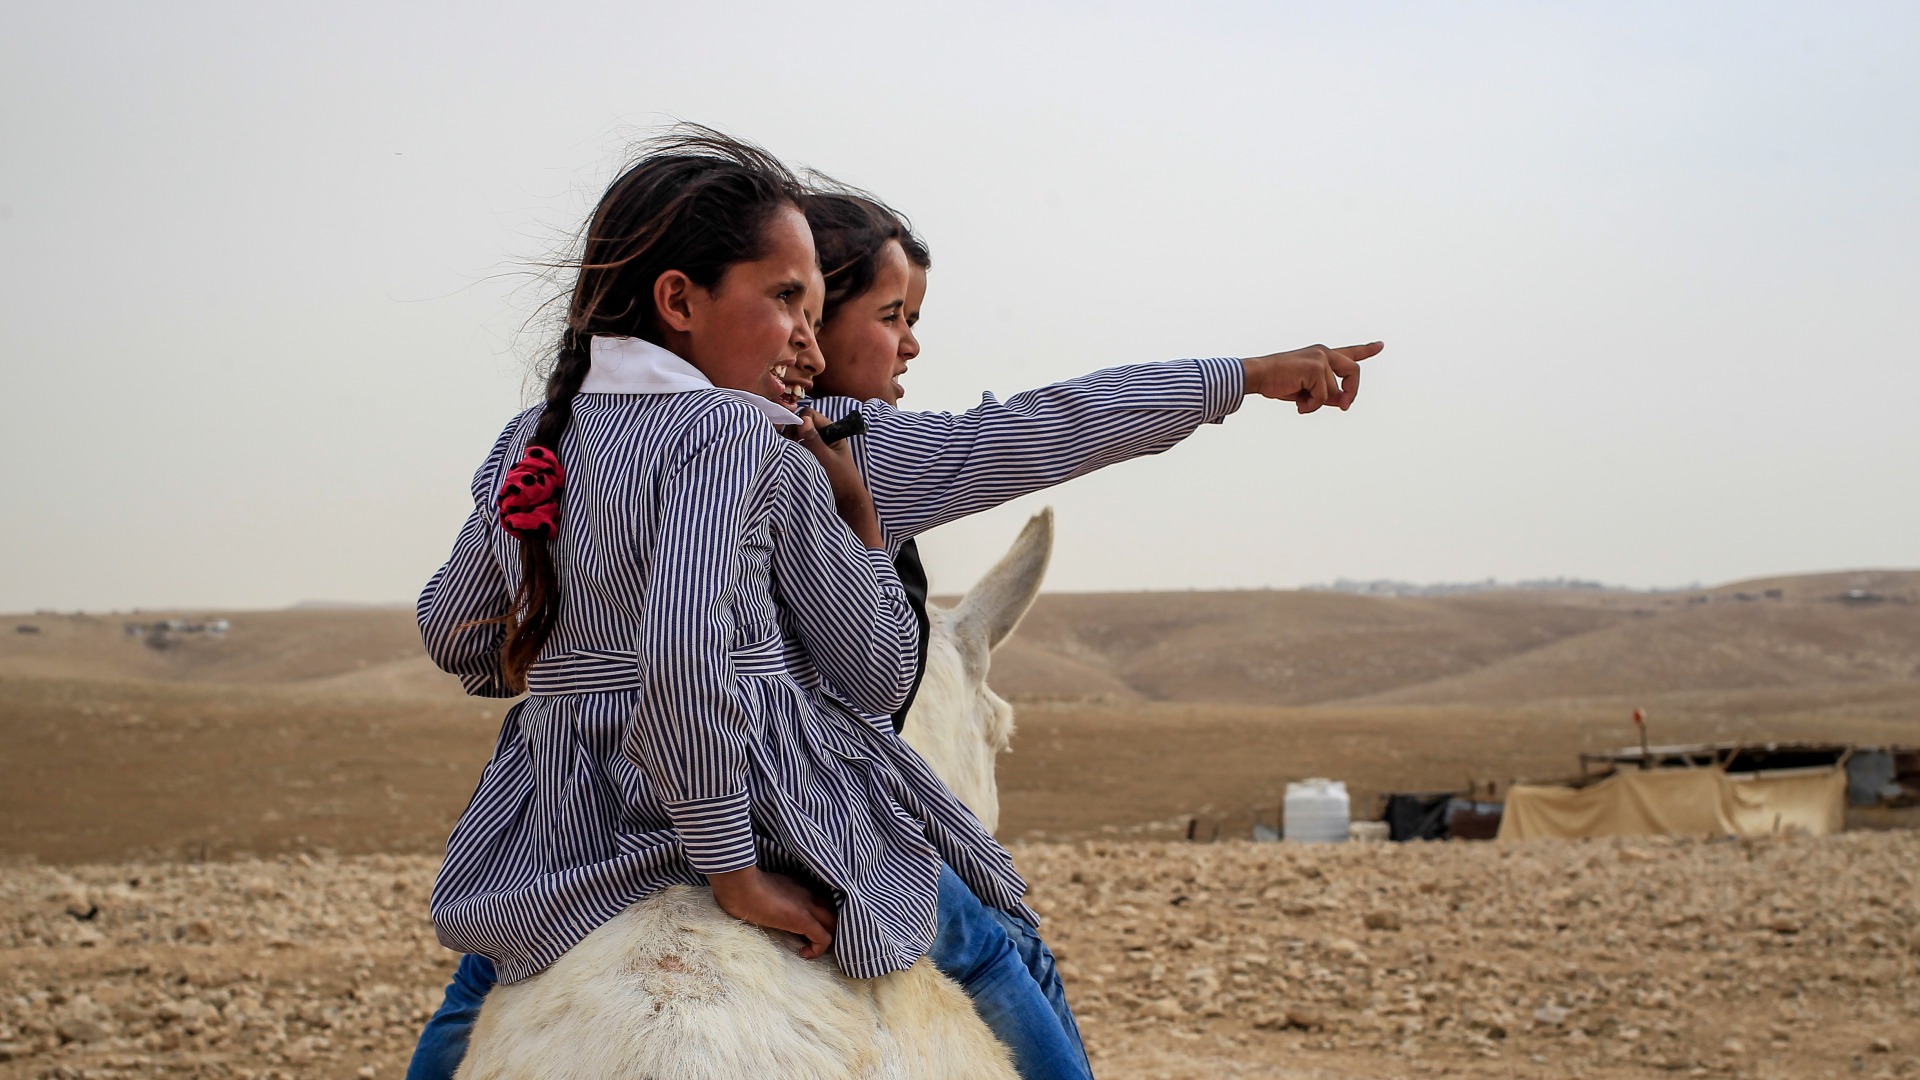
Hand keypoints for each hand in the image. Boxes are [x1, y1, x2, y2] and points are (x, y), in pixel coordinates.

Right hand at [707, 866, 837, 958]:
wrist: (738, 884)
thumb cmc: (742, 887)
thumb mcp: (766, 889)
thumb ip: (776, 896)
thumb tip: (772, 909)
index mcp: (801, 886)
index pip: (824, 901)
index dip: (822, 916)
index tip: (809, 928)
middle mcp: (810, 893)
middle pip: (836, 912)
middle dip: (832, 928)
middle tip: (815, 941)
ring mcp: (808, 905)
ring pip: (835, 924)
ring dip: (828, 940)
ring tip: (811, 948)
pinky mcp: (803, 919)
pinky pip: (824, 939)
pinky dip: (817, 950)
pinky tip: (802, 953)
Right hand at [789, 409, 884, 548]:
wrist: (848, 502)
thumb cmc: (841, 480)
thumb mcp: (826, 459)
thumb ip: (814, 440)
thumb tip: (803, 419)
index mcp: (833, 431)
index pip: (810, 414)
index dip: (799, 421)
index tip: (792, 436)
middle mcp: (826, 435)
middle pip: (803, 424)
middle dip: (793, 432)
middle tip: (788, 446)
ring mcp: (820, 446)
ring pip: (800, 436)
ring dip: (793, 442)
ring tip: (789, 453)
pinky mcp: (814, 456)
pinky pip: (801, 447)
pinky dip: (795, 450)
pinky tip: (792, 459)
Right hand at [1243, 342, 1382, 413]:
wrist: (1258, 376)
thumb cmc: (1279, 382)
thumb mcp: (1307, 390)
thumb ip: (1327, 394)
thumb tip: (1344, 402)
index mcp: (1321, 355)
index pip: (1349, 353)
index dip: (1367, 350)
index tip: (1380, 345)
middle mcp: (1323, 353)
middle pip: (1353, 372)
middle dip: (1351, 392)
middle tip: (1344, 407)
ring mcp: (1320, 359)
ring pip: (1333, 391)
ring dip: (1318, 403)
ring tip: (1300, 403)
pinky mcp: (1315, 368)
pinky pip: (1323, 397)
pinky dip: (1311, 405)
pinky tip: (1299, 404)